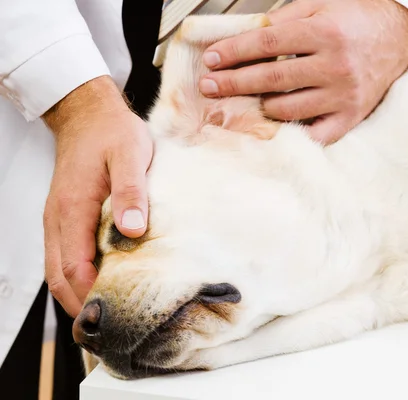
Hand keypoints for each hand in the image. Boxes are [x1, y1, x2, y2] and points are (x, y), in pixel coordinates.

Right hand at [42, 75, 152, 316]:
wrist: (89, 114)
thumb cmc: (113, 134)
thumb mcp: (131, 154)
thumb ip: (132, 191)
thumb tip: (132, 231)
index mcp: (73, 209)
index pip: (74, 267)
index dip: (90, 297)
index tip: (113, 319)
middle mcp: (59, 219)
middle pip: (60, 276)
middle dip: (81, 306)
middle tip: (110, 331)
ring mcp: (58, 219)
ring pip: (59, 269)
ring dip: (77, 294)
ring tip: (105, 316)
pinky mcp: (65, 216)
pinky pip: (64, 255)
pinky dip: (77, 276)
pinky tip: (99, 284)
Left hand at [199, 0, 407, 143]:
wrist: (399, 34)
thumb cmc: (356, 19)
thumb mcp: (319, 6)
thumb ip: (282, 21)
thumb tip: (244, 38)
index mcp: (324, 33)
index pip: (267, 45)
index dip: (234, 52)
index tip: (211, 60)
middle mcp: (335, 65)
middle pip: (272, 79)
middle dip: (234, 83)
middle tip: (210, 86)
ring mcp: (344, 95)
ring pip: (288, 109)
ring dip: (258, 107)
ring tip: (241, 104)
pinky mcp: (351, 116)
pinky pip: (316, 135)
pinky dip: (292, 134)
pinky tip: (274, 128)